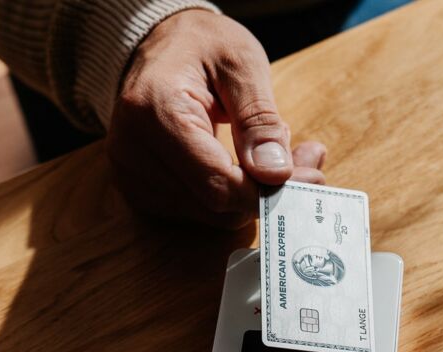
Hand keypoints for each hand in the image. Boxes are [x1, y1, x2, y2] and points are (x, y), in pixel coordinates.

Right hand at [107, 9, 326, 227]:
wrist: (159, 44)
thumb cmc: (200, 44)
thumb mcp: (241, 63)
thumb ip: (259, 119)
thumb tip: (275, 174)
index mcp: (154, 114)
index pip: (218, 183)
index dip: (269, 189)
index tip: (310, 172)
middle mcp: (132, 154)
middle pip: (215, 206)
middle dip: (268, 190)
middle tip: (307, 159)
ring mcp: (133, 177)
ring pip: (210, 215)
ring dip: (252, 194)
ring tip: (276, 152)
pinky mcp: (141, 190)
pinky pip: (197, 211)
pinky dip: (231, 196)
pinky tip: (247, 164)